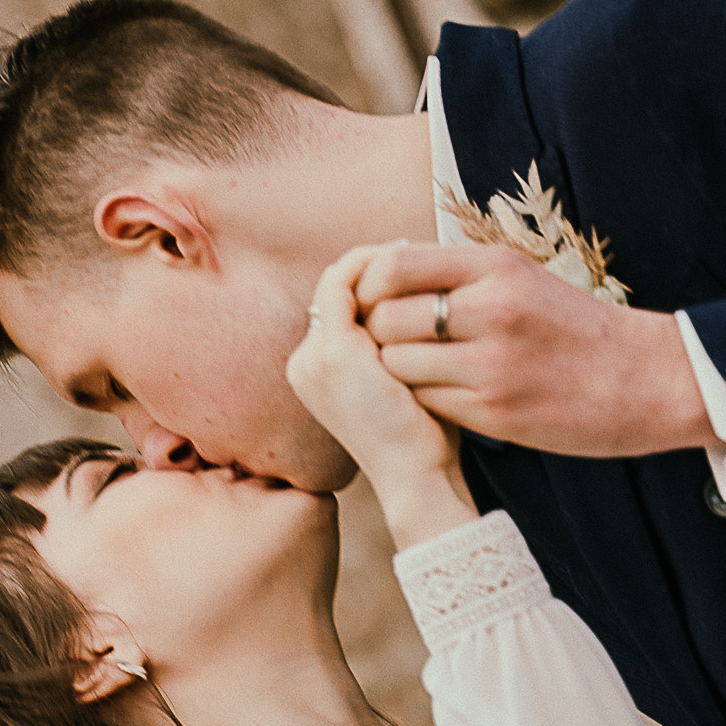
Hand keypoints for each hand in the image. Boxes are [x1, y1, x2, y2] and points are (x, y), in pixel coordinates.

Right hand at [287, 251, 474, 547]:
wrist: (417, 478)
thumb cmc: (420, 436)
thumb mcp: (399, 383)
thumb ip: (393, 348)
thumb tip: (419, 312)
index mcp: (315, 371)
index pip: (334, 306)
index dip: (366, 281)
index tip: (407, 266)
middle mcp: (305, 361)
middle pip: (331, 289)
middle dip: (369, 265)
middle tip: (410, 248)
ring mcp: (314, 356)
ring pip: (336, 281)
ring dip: (372, 261)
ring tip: (411, 250)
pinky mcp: (334, 350)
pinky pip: (344, 285)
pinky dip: (371, 267)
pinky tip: (406, 263)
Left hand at [353, 243, 712, 456]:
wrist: (645, 378)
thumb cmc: (574, 327)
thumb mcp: (521, 276)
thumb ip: (458, 272)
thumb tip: (385, 270)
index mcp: (496, 266)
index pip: (393, 266)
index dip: (369, 287)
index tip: (374, 301)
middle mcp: (491, 309)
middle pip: (386, 319)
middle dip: (378, 334)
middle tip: (392, 343)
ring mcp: (492, 364)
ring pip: (399, 365)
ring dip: (398, 371)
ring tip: (421, 370)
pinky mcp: (496, 413)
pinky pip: (428, 402)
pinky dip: (427, 400)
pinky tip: (448, 395)